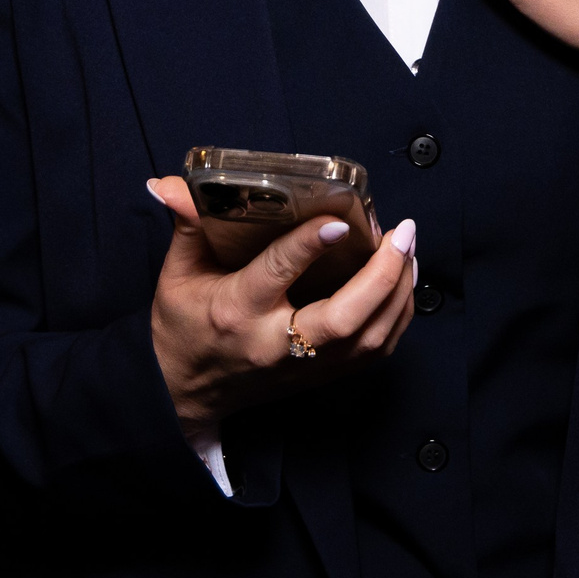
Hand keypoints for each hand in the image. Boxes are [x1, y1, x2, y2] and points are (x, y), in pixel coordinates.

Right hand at [146, 177, 417, 440]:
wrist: (183, 393)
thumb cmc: (182, 326)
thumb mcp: (176, 272)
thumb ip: (186, 225)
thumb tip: (169, 184)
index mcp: (236, 309)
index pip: (277, 274)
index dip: (309, 246)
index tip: (339, 220)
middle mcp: (275, 343)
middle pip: (342, 320)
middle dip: (382, 276)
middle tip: (402, 235)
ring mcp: (303, 366)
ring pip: (367, 340)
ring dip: (398, 295)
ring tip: (409, 252)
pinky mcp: (320, 377)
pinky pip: (372, 354)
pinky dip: (396, 319)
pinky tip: (403, 285)